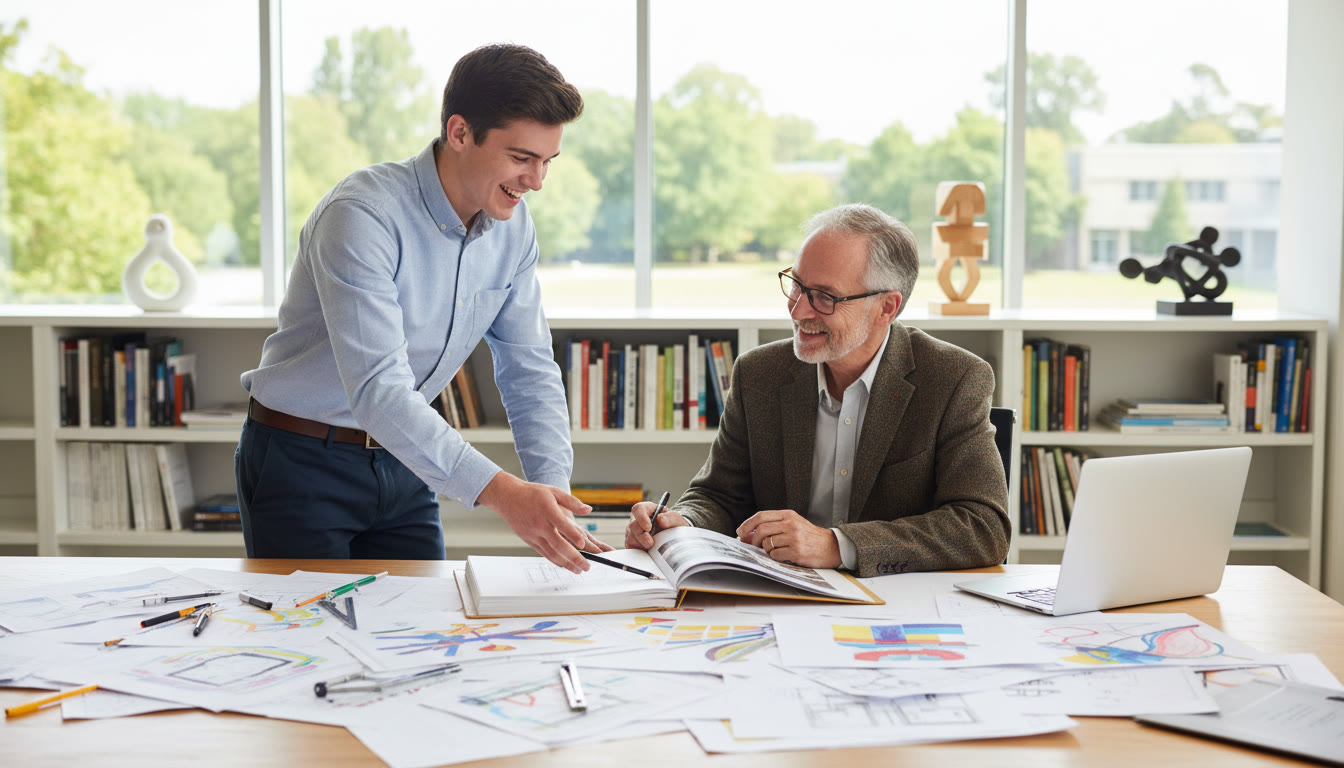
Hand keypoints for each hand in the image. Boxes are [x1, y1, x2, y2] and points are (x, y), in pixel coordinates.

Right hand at [478, 473, 610, 572]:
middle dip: (574, 558)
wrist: (508, 498)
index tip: (584, 544)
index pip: (563, 525)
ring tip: (578, 570)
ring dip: (566, 563)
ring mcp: (533, 534)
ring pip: (551, 553)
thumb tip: (588, 510)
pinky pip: (543, 553)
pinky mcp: (529, 540)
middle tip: (587, 567)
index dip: (573, 536)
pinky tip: (564, 565)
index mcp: (548, 511)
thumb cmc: (532, 493)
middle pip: (558, 545)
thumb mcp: (554, 492)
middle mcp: (540, 525)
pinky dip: (555, 560)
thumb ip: (572, 501)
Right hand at [625, 500, 688, 549]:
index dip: (641, 518)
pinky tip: (649, 552)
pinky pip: (632, 548)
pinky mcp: (632, 543)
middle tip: (650, 544)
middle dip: (641, 536)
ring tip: (653, 548)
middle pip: (633, 525)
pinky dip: (640, 551)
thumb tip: (660, 519)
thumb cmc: (673, 525)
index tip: (648, 527)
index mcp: (647, 509)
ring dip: (641, 545)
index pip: (639, 509)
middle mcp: (637, 519)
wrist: (673, 537)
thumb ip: (671, 517)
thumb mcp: (676, 520)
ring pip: (631, 538)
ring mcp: (633, 531)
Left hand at [736, 509, 841, 568]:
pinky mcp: (796, 551)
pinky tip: (784, 555)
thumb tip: (745, 535)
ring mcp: (794, 538)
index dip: (748, 524)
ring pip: (767, 544)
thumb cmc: (808, 536)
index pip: (761, 516)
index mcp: (788, 515)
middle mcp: (791, 524)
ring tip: (776, 550)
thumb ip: (770, 527)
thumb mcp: (791, 526)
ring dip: (766, 549)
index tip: (740, 532)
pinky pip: (775, 555)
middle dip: (753, 540)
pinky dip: (775, 557)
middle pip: (761, 530)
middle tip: (753, 545)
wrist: (831, 547)